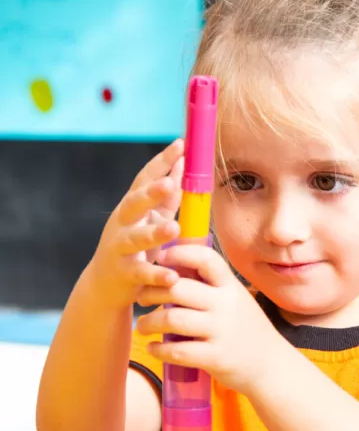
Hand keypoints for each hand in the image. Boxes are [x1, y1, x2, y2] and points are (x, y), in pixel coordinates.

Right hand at [88, 140, 184, 309]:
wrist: (104, 285)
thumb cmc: (133, 247)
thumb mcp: (149, 218)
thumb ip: (167, 194)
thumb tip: (182, 162)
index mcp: (131, 206)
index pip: (145, 179)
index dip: (161, 162)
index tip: (180, 144)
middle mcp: (122, 223)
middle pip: (134, 203)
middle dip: (150, 193)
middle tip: (169, 183)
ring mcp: (119, 248)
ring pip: (136, 238)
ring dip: (155, 233)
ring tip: (174, 228)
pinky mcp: (124, 274)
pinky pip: (142, 274)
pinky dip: (157, 275)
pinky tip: (172, 277)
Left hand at [135, 244, 283, 394]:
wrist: (270, 366)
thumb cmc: (245, 329)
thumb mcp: (235, 300)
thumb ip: (210, 286)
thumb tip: (171, 269)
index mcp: (230, 286)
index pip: (205, 259)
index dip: (178, 253)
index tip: (159, 259)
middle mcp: (226, 305)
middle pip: (178, 288)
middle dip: (152, 292)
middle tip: (142, 299)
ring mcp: (221, 331)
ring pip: (173, 319)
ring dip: (149, 322)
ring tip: (143, 327)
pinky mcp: (215, 357)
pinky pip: (178, 351)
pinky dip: (159, 349)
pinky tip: (154, 347)